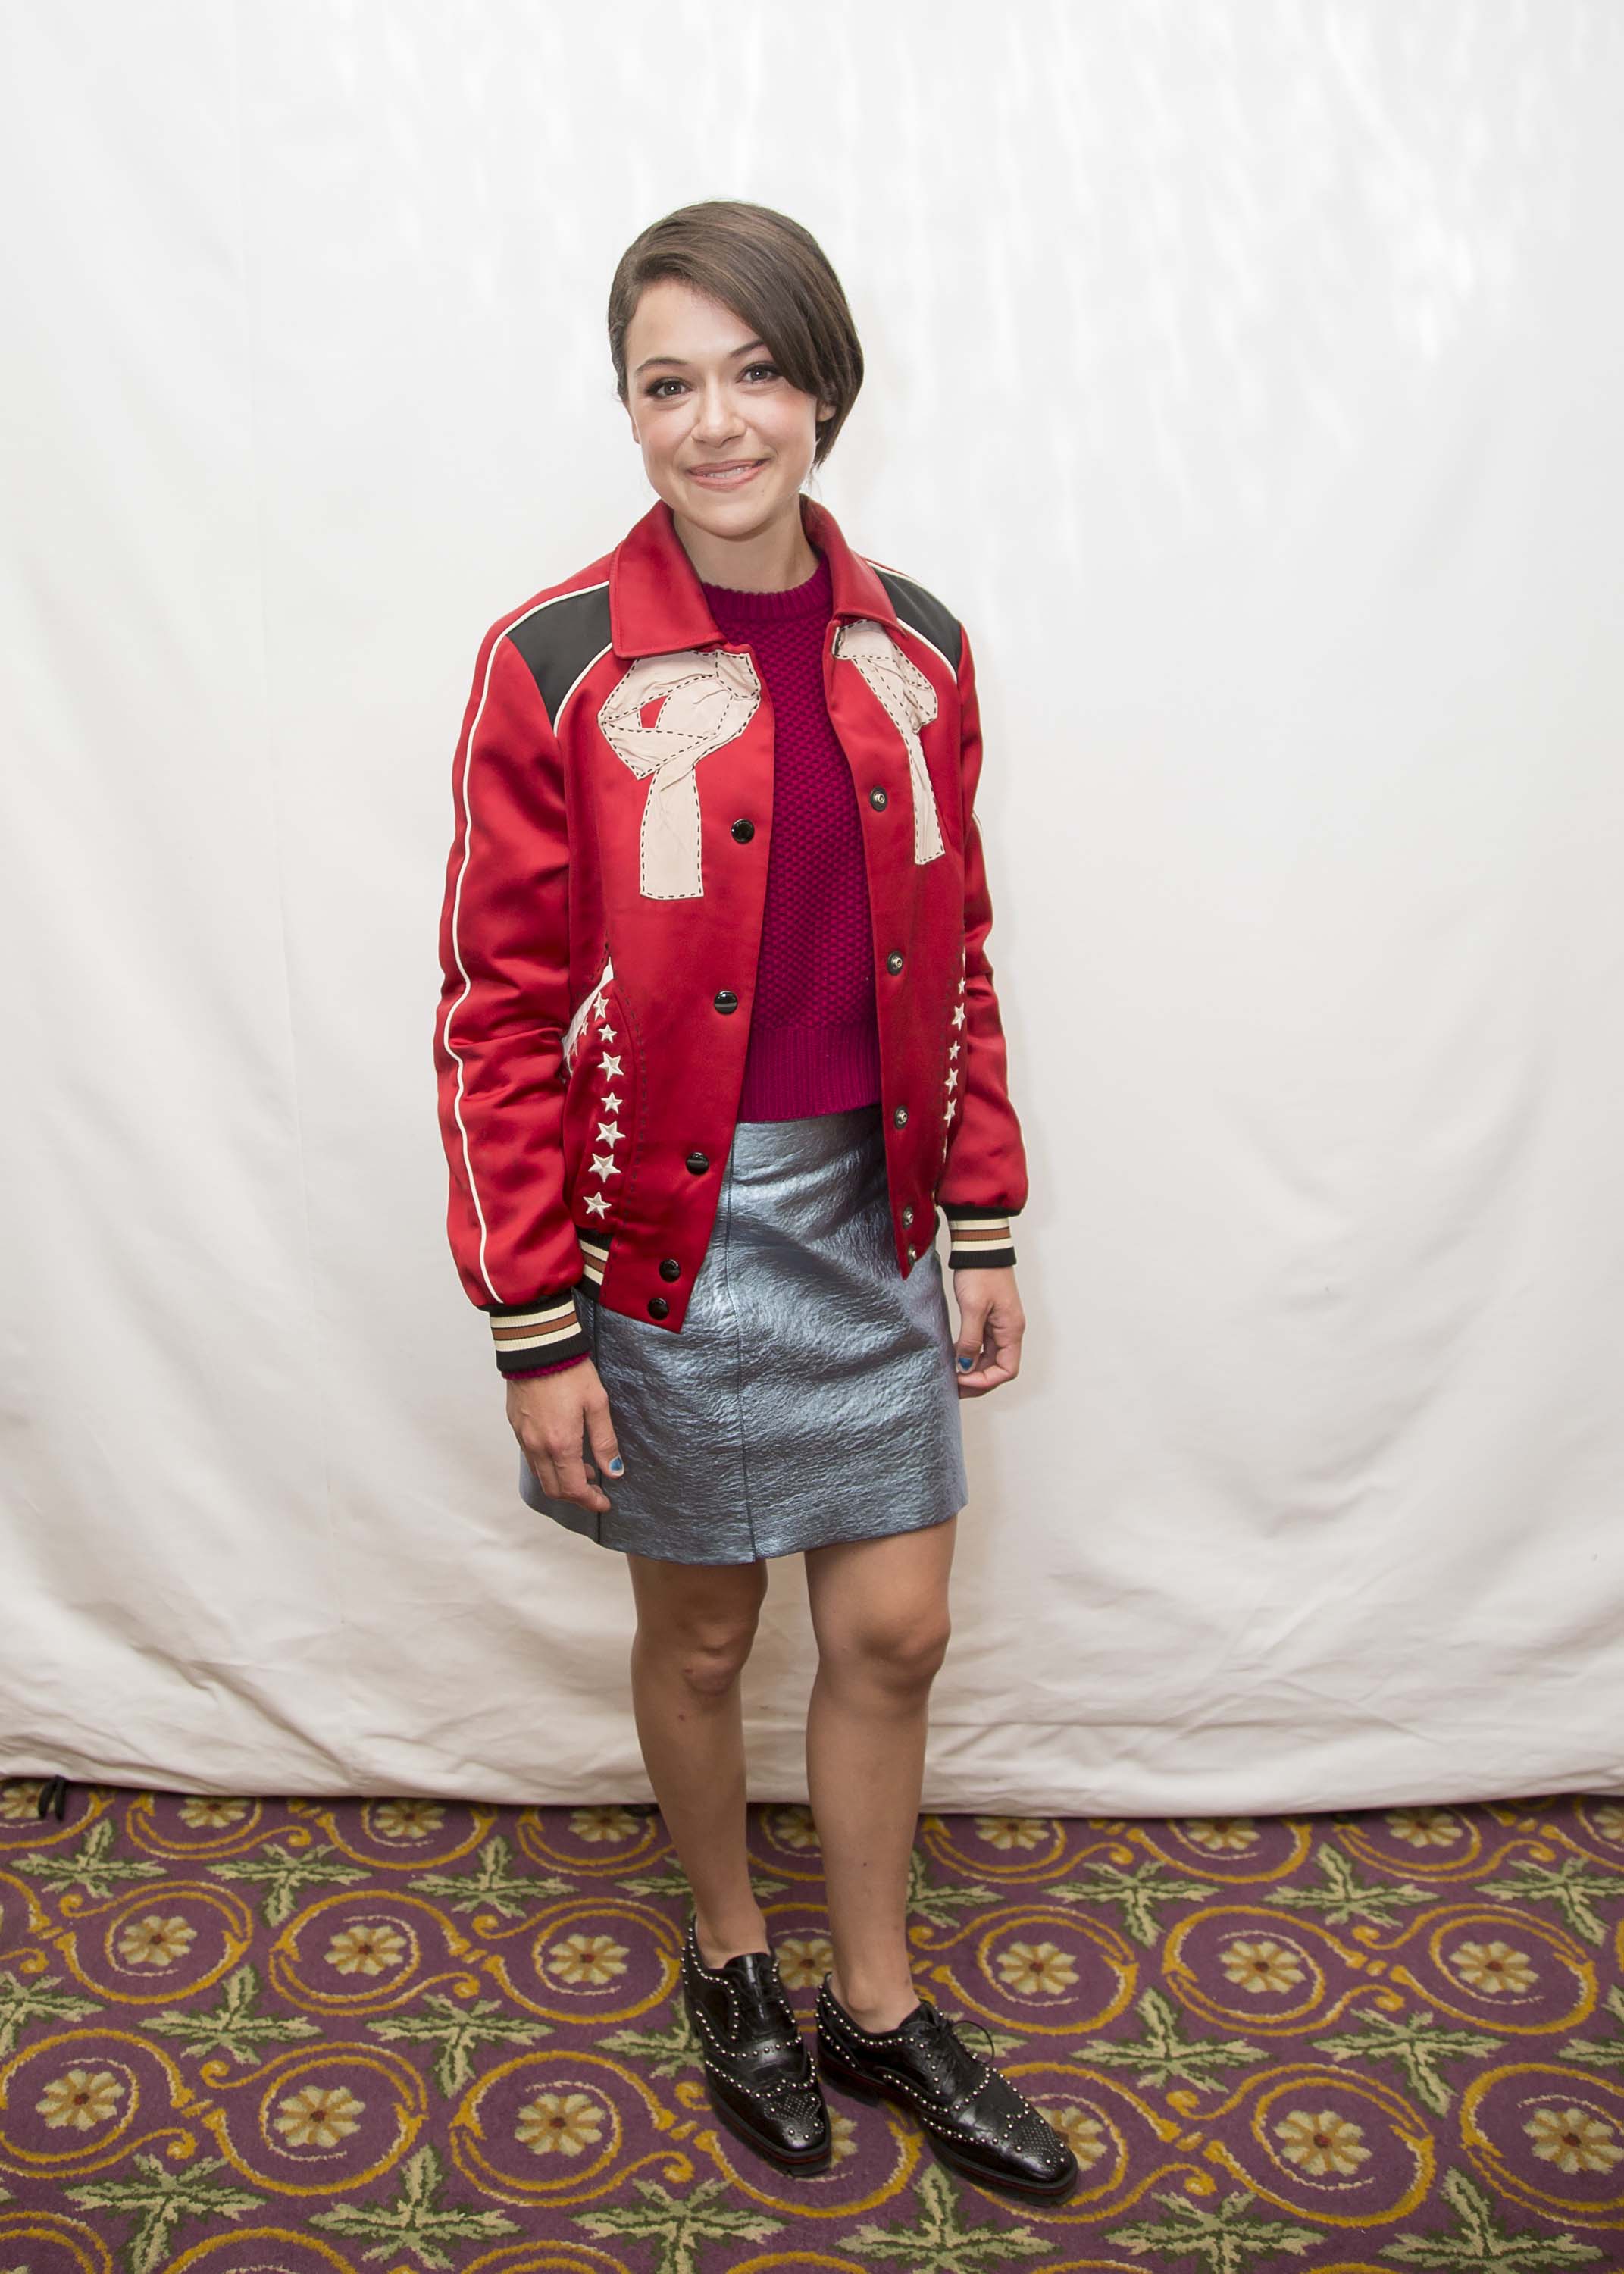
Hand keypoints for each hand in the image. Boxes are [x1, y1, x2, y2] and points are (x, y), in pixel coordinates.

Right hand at [507, 1360, 622, 1513]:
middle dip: (576, 1497)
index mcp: (560, 1444)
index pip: (574, 1489)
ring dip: (562, 1482)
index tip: (604, 1503)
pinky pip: (531, 1458)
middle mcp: (537, 1446)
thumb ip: (605, 1441)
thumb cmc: (570, 1371)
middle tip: (596, 1492)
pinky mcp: (516, 1427)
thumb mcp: (597, 1404)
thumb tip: (614, 1471)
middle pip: (554, 1489)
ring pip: (540, 1475)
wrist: (538, 1347)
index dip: (590, 1501)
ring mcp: (523, 1437)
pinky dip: (548, 1466)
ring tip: (585, 1472)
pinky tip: (564, 1454)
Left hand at [951, 1265, 1023, 1394]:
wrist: (981, 1246)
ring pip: (989, 1359)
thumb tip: (965, 1365)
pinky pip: (983, 1346)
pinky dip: (970, 1355)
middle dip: (977, 1380)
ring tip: (952, 1376)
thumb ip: (970, 1339)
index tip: (962, 1379)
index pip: (1007, 1371)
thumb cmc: (981, 1272)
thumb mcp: (973, 1308)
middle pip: (998, 1368)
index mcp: (1011, 1330)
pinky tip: (955, 1357)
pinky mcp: (989, 1319)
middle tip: (953, 1386)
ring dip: (973, 1370)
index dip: (985, 1381)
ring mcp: (1000, 1326)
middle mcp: (1009, 1331)